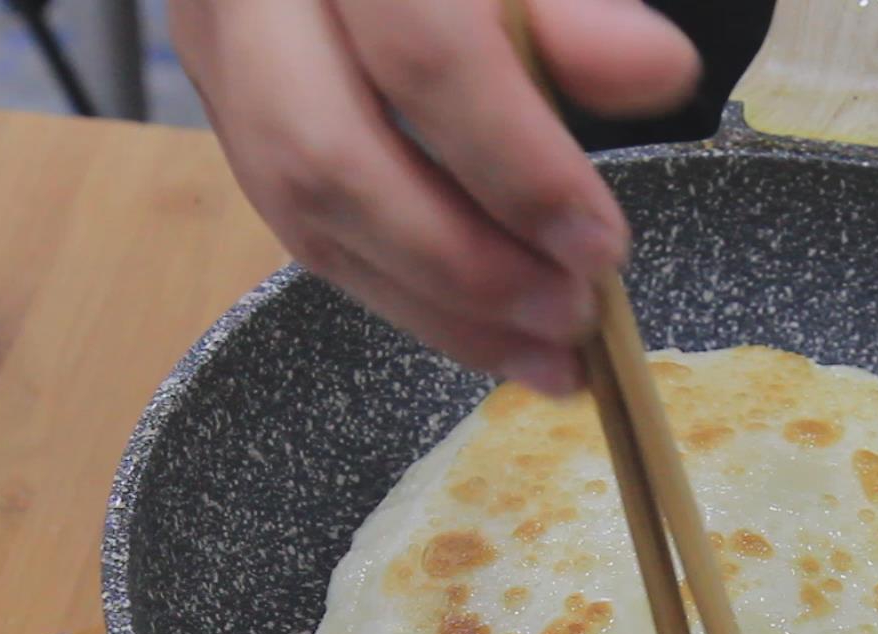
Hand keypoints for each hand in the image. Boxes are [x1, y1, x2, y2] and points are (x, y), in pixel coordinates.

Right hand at [168, 0, 698, 392]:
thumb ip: (576, 13)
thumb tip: (659, 72)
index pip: (424, 58)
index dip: (517, 167)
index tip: (601, 245)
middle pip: (330, 156)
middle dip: (462, 264)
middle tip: (572, 317)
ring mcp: (217, 52)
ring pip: (303, 213)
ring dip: (435, 306)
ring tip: (548, 355)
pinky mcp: (225, 107)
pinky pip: (301, 225)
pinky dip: (403, 292)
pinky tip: (489, 330)